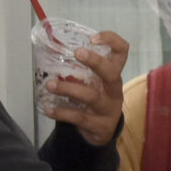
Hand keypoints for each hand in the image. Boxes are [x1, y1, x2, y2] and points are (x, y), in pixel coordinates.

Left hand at [43, 30, 128, 145]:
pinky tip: (48, 110)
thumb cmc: (95, 99)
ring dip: (69, 89)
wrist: (103, 132)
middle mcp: (114, 90)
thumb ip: (80, 69)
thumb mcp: (94, 83)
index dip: (111, 41)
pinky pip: (80, 118)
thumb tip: (50, 49)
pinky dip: (62, 113)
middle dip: (95, 61)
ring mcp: (109, 109)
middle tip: (77, 53)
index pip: (122, 51)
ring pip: (92, 96)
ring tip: (50, 85)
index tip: (92, 38)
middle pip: (111, 73)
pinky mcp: (100, 126)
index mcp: (114, 74)